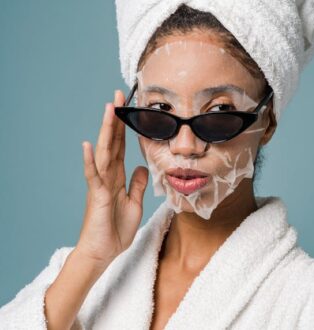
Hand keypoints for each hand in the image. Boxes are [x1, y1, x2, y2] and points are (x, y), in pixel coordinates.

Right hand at [77, 90, 148, 267]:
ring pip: (104, 152)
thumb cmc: (115, 230)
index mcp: (117, 177)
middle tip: (118, 94)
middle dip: (116, 119)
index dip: (125, 128)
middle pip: (112, 142)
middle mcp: (107, 176)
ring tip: (108, 108)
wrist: (103, 253)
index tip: (129, 108)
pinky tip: (88, 145)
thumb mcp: (134, 204)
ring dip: (106, 130)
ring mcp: (100, 184)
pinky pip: (93, 176)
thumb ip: (137, 185)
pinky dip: (90, 161)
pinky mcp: (96, 196)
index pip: (122, 147)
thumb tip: (141, 167)